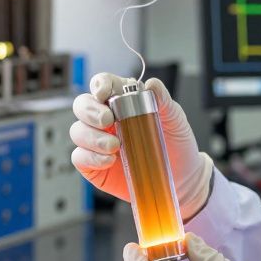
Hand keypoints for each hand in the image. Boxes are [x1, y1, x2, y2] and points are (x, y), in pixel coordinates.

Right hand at [70, 73, 212, 216]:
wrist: (182, 176)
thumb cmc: (175, 144)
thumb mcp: (175, 118)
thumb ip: (163, 100)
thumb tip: (152, 84)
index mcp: (123, 101)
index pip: (103, 84)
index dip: (99, 84)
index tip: (104, 93)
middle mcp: (106, 119)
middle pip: (82, 106)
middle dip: (90, 111)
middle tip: (107, 120)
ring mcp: (97, 142)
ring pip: (78, 131)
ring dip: (92, 137)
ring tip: (114, 146)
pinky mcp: (94, 165)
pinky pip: (80, 158)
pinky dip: (91, 158)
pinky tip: (109, 160)